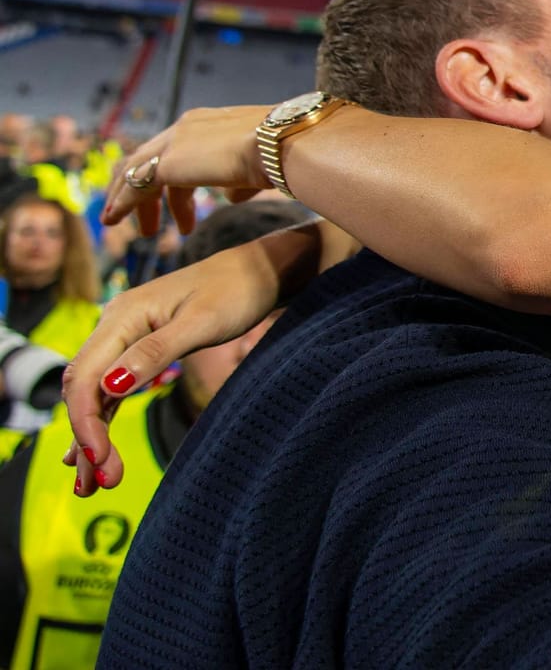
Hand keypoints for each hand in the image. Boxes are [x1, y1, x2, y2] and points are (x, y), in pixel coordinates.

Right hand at [62, 239, 286, 495]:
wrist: (260, 270)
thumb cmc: (237, 290)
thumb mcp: (202, 322)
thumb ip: (155, 353)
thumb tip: (110, 388)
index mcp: (123, 317)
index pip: (87, 378)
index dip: (86, 423)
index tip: (98, 461)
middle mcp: (115, 325)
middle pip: (84, 389)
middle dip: (87, 438)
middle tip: (99, 486)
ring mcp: (126, 336)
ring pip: (96, 391)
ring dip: (93, 435)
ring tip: (96, 483)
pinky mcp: (142, 347)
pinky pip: (113, 387)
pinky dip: (104, 419)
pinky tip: (97, 450)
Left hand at [103, 106, 273, 235]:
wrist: (284, 145)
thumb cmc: (284, 156)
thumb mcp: (259, 171)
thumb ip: (240, 185)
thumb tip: (229, 199)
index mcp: (211, 124)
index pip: (179, 150)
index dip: (172, 179)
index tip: (177, 205)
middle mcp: (188, 126)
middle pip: (151, 157)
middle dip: (145, 190)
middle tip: (150, 221)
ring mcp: (175, 142)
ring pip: (136, 169)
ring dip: (128, 199)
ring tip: (128, 227)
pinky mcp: (167, 162)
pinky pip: (135, 185)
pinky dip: (122, 203)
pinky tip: (114, 220)